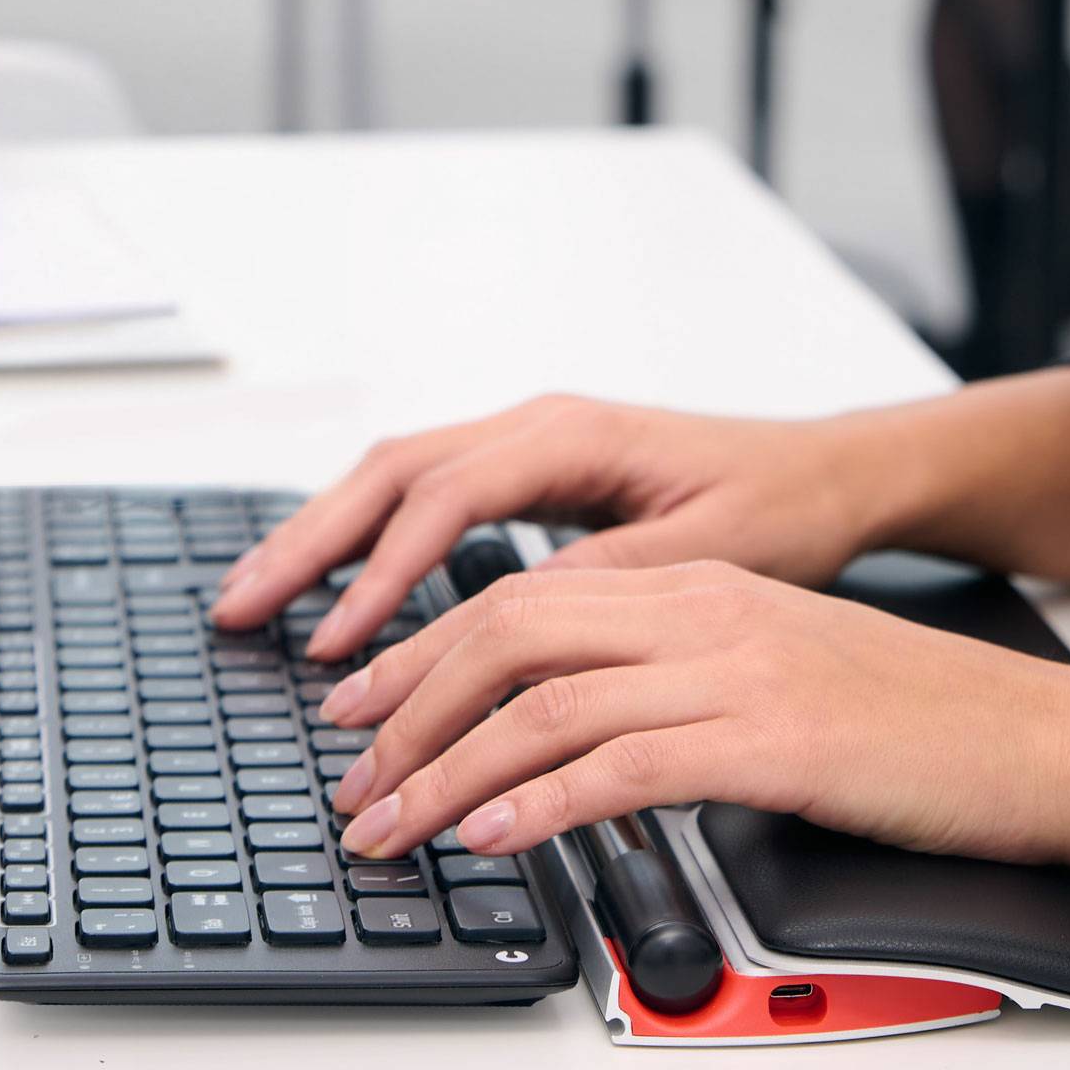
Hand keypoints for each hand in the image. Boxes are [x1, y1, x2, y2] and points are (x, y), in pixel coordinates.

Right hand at [209, 396, 889, 663]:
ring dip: (320, 539)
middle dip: (307, 542)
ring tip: (255, 602)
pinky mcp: (530, 477)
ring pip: (393, 480)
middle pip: (387, 473)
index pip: (444, 498)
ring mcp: (527, 446)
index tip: (338, 643)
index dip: (381, 573)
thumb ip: (609, 580)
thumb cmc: (783, 506)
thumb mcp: (707, 554)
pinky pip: (423, 499)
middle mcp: (535, 427)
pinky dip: (367, 541)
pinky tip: (334, 592)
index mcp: (571, 435)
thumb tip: (518, 621)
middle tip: (238, 607)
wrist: (830, 474)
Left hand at [321, 561, 1069, 865]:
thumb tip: (570, 749)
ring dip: (446, 769)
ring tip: (393, 827)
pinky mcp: (772, 740)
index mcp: (701, 589)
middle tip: (350, 777)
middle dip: (406, 707)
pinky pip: (621, 763)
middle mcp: (707, 613)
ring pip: (545, 701)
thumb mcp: (778, 676)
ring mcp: (738, 670)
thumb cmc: (919, 726)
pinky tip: (491, 835)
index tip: (362, 710)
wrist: (1038, 741)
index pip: (521, 596)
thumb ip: (676, 690)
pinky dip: (537, 800)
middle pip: (507, 631)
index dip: (422, 652)